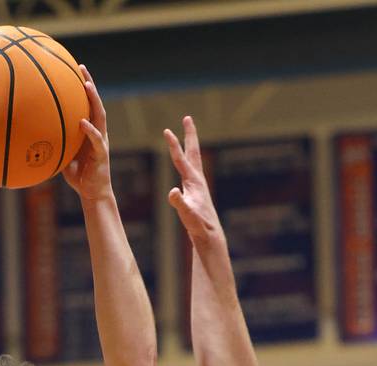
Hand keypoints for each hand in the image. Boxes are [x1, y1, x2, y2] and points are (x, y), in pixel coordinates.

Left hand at [62, 66, 112, 201]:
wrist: (92, 193)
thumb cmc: (77, 176)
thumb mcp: (63, 156)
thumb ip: (54, 143)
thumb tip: (31, 136)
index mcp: (90, 130)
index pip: (87, 104)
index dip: (81, 87)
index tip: (72, 69)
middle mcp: (98, 132)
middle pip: (96, 103)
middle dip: (89, 84)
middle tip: (81, 68)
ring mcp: (101, 141)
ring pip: (100, 116)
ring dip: (94, 99)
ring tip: (86, 85)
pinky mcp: (102, 154)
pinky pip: (96, 139)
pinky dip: (90, 130)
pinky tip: (82, 122)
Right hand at [164, 116, 220, 241]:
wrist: (210, 235)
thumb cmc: (198, 226)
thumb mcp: (187, 215)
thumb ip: (180, 203)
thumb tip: (172, 192)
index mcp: (194, 182)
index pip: (181, 160)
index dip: (174, 145)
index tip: (167, 131)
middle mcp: (198, 180)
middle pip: (193, 152)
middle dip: (190, 135)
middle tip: (187, 118)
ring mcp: (198, 185)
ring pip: (194, 160)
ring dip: (189, 146)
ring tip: (187, 135)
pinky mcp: (197, 192)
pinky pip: (191, 170)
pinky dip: (188, 162)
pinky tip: (186, 165)